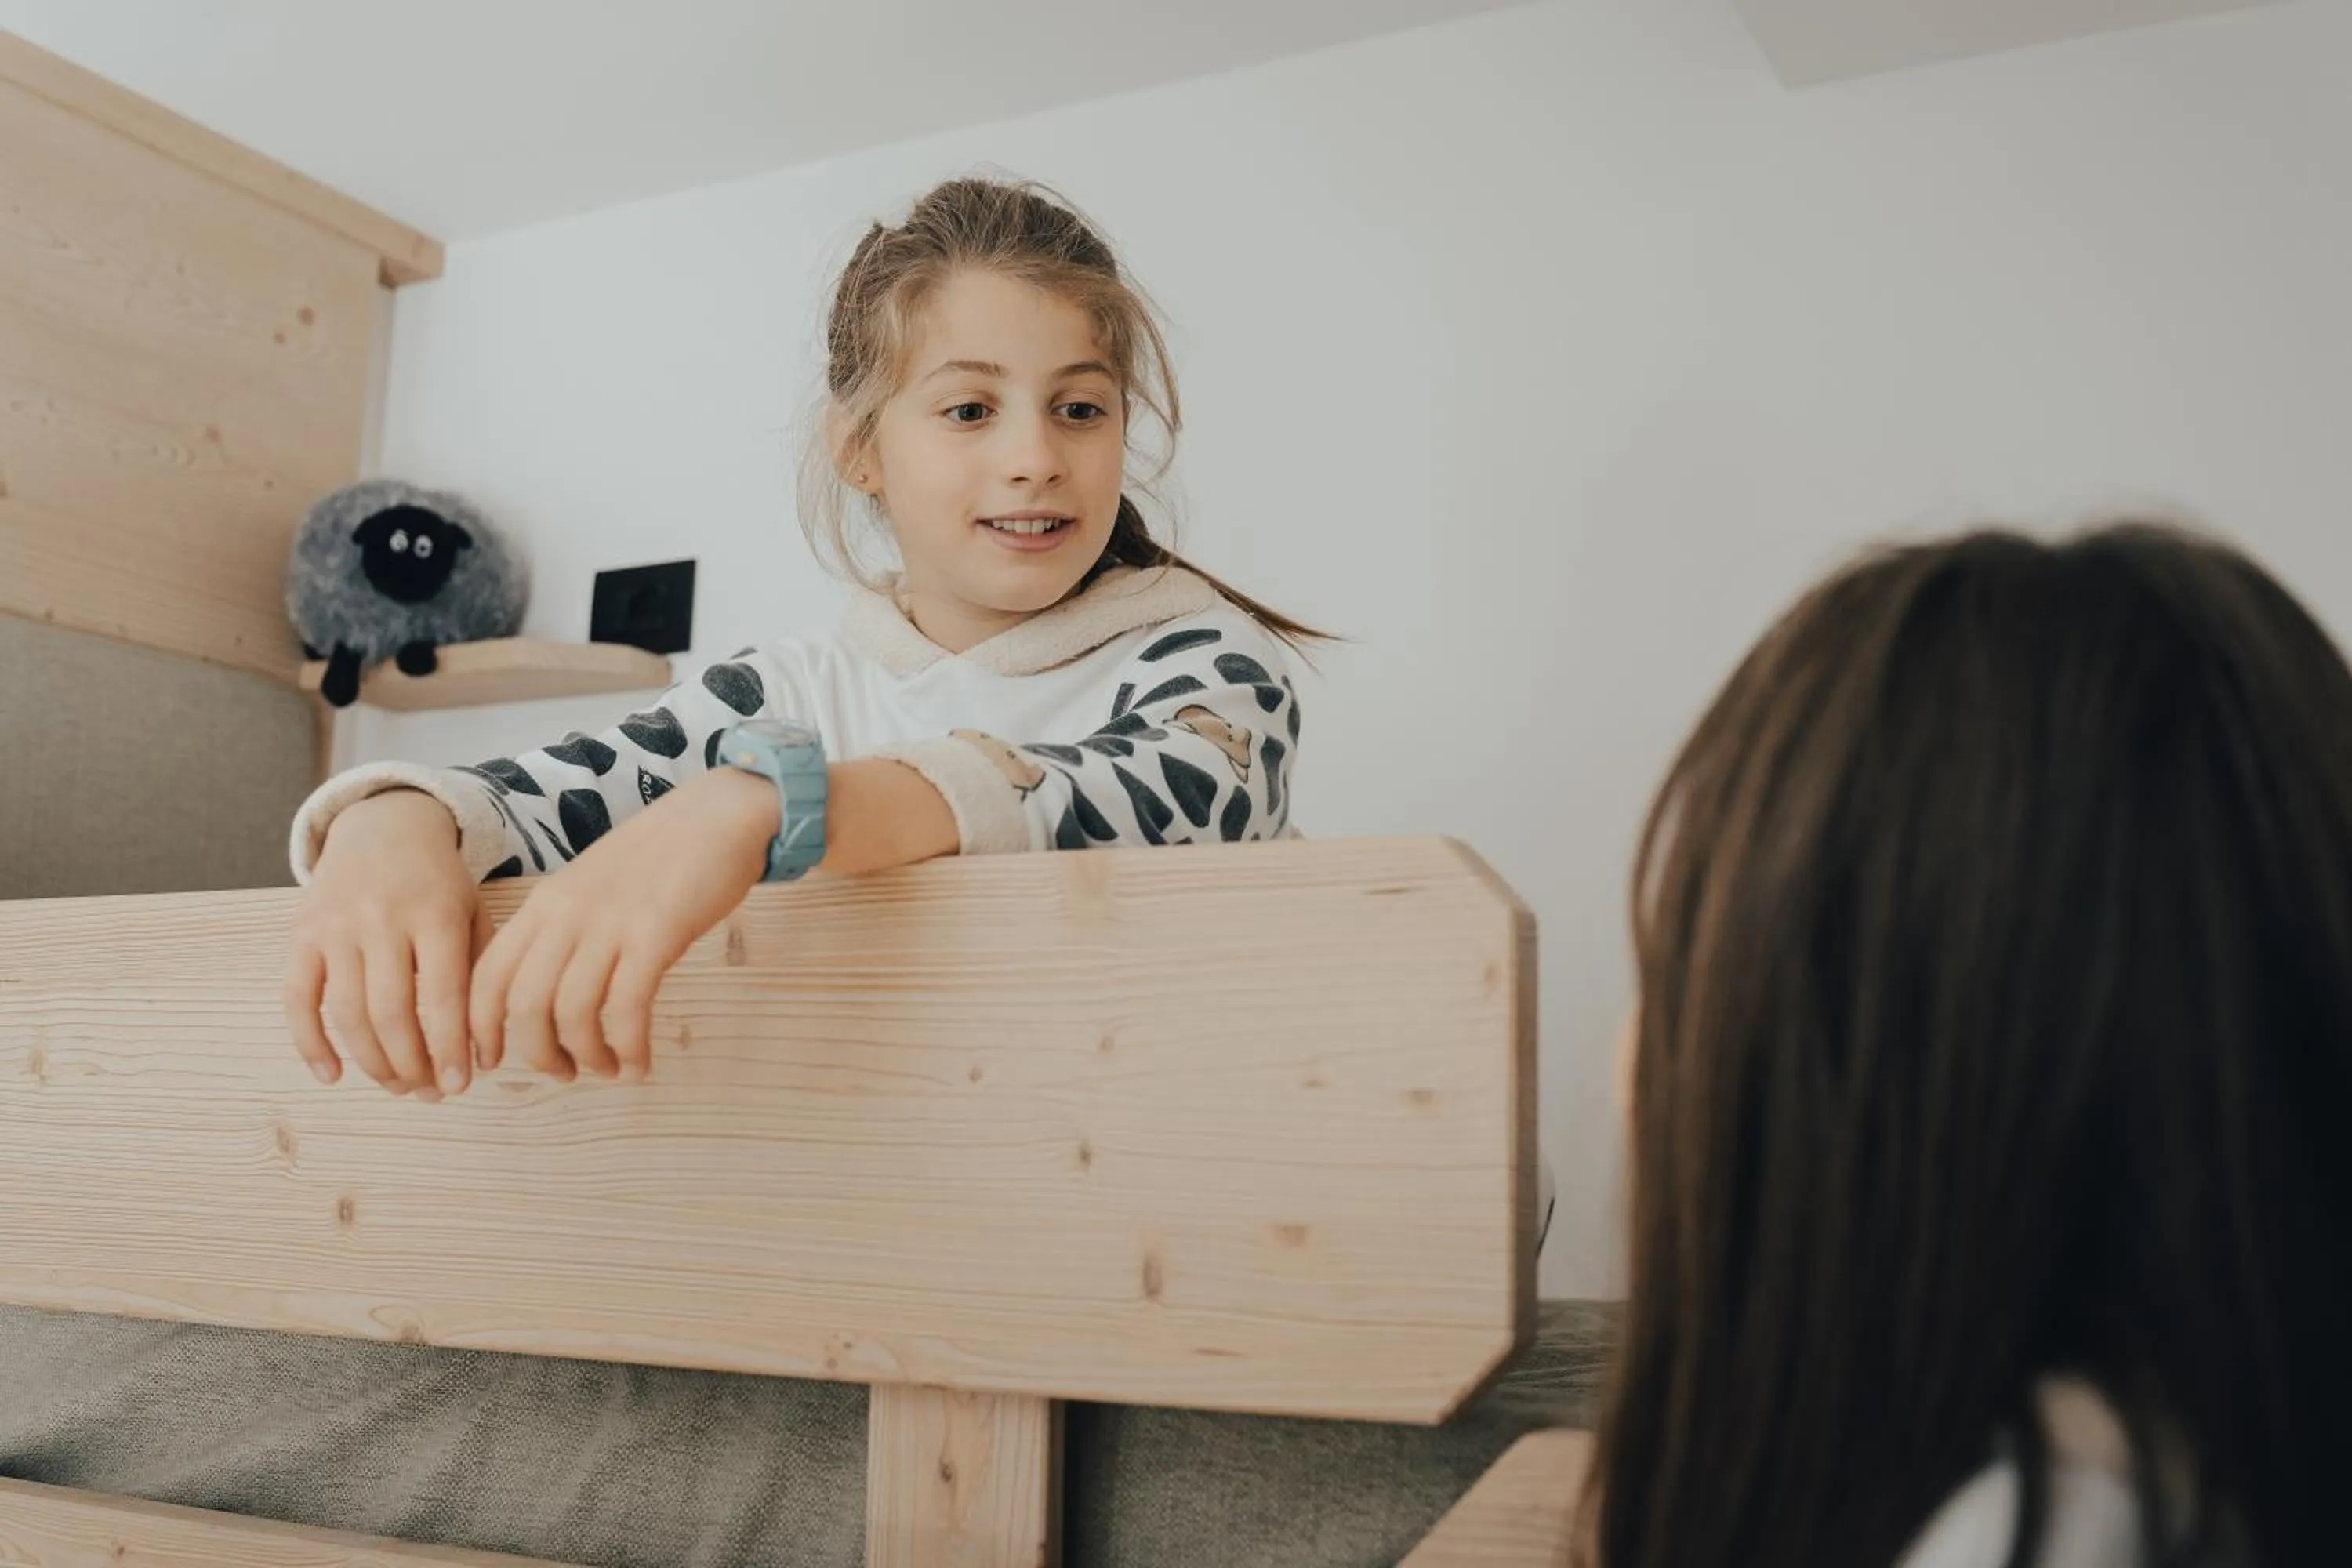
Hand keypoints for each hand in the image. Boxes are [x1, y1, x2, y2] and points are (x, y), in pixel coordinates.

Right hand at [285, 789, 487, 1097]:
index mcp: (435, 914)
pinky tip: (332, 1075)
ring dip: (372, 1062)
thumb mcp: (472, 911)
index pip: (444, 996)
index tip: (461, 1084)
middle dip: (412, 1065)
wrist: (382, 827)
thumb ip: (481, 972)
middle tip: (429, 1092)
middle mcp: (382, 920)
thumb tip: (486, 1050)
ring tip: (398, 1086)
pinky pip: (297, 999)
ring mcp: (336, 927)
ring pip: (348, 1013)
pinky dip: (310, 1043)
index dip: (452, 1047)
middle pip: (392, 1013)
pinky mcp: (300, 935)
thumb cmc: (438, 883)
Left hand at [468, 769, 776, 1083]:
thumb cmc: (663, 855)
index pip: (488, 975)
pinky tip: (641, 1063)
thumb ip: (568, 930)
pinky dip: (629, 1047)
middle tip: (565, 1074)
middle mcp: (567, 914)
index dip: (479, 1027)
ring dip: (588, 1056)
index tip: (489, 1060)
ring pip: (572, 1012)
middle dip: (539, 1054)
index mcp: (545, 903)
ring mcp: (610, 924)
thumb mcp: (594, 886)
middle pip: (524, 1004)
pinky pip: (627, 1008)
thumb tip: (553, 992)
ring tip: (612, 1070)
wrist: (719, 816)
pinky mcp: (654, 936)